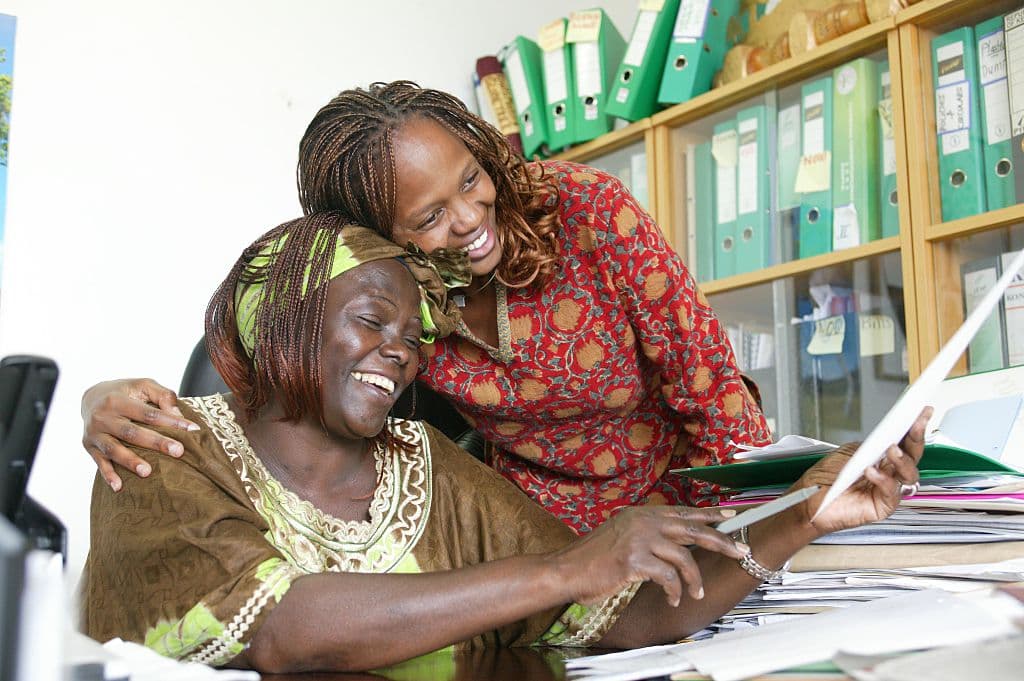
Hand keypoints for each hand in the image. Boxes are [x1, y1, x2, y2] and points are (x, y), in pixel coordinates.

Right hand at [81, 378, 196, 490]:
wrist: (91, 398)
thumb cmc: (126, 392)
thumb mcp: (143, 385)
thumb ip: (163, 395)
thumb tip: (179, 416)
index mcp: (117, 400)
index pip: (148, 413)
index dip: (171, 421)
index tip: (193, 430)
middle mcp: (103, 417)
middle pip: (131, 432)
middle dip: (155, 442)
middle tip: (178, 451)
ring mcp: (94, 433)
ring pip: (114, 449)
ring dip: (130, 462)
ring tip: (147, 472)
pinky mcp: (89, 447)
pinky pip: (99, 463)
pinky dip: (108, 475)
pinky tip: (119, 487)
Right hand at [550, 506, 746, 607]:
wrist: (567, 569)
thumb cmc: (594, 558)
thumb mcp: (622, 535)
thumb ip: (647, 533)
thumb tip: (676, 542)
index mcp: (642, 513)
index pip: (683, 512)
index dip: (709, 514)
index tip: (730, 516)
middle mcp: (643, 521)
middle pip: (694, 530)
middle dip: (722, 542)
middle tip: (740, 551)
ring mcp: (639, 540)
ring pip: (684, 558)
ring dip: (695, 580)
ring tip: (696, 594)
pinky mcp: (635, 561)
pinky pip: (668, 578)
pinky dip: (675, 591)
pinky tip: (673, 599)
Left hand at [796, 406, 930, 536]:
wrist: (808, 501)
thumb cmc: (824, 480)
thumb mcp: (847, 453)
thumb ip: (869, 445)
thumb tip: (886, 434)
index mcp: (882, 460)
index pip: (904, 443)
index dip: (914, 428)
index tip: (921, 412)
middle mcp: (889, 474)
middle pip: (912, 457)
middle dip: (916, 438)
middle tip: (915, 425)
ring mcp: (888, 491)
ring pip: (909, 475)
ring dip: (902, 460)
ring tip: (892, 449)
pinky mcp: (883, 506)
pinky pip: (891, 492)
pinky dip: (883, 479)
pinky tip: (871, 471)